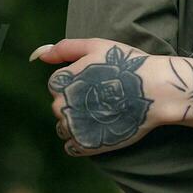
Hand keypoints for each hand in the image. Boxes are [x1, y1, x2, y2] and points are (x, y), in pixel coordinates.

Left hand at [32, 38, 192, 155]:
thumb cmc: (127, 65)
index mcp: (61, 81)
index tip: (96, 81)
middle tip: (103, 97)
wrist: (154, 91)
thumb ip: (64, 49)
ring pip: (64, 127)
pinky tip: (99, 129)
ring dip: (77, 122)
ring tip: (103, 113)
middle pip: (60, 106)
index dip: (77, 81)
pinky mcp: (85, 146)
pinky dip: (82, 140)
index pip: (56, 84)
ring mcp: (73, 128)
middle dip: (76, 102)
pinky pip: (71, 146)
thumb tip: (38, 56)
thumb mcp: (96, 46)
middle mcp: (62, 106)